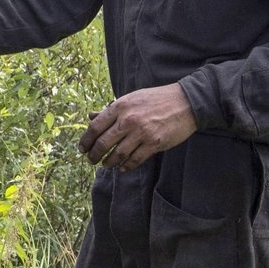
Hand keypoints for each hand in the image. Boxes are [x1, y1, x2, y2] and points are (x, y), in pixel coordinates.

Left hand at [78, 83, 197, 171]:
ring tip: (106, 165)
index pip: (95, 127)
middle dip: (94, 155)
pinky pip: (135, 160)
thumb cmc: (156, 99)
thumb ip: (110, 110)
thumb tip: (91, 117)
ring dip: (109, 162)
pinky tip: (122, 168)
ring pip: (117, 154)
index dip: (85, 140)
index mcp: (120, 107)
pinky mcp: (154, 143)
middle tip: (91, 160)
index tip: (82, 149)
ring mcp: (141, 133)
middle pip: (103, 143)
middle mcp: (128, 120)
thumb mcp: (131, 99)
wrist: (186, 102)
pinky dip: (126, 166)